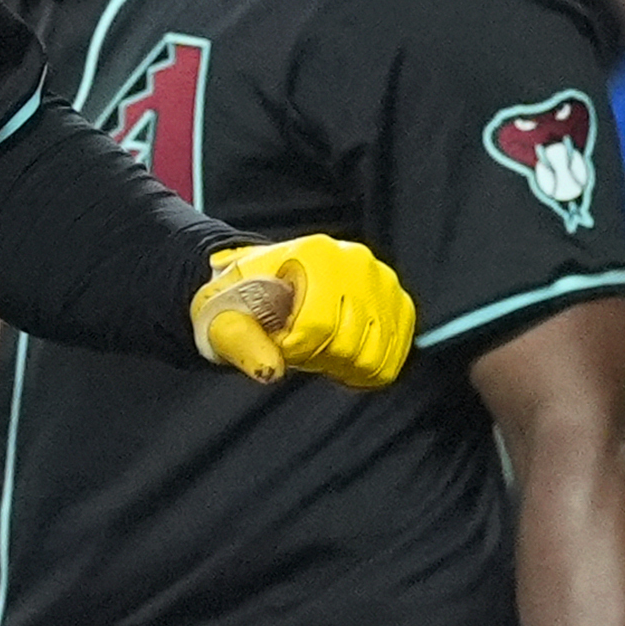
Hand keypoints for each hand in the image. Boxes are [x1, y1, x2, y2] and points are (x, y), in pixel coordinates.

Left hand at [191, 237, 415, 388]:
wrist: (270, 283)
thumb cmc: (246, 300)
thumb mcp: (225, 317)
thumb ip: (241, 342)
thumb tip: (271, 371)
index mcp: (315, 254)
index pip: (317, 324)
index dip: (293, 348)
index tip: (278, 341)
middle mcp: (357, 262)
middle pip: (347, 342)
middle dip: (315, 356)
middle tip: (296, 343)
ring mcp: (384, 283)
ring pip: (374, 355)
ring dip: (340, 364)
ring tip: (317, 346)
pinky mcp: (399, 305)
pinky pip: (393, 358)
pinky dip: (365, 370)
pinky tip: (339, 358)